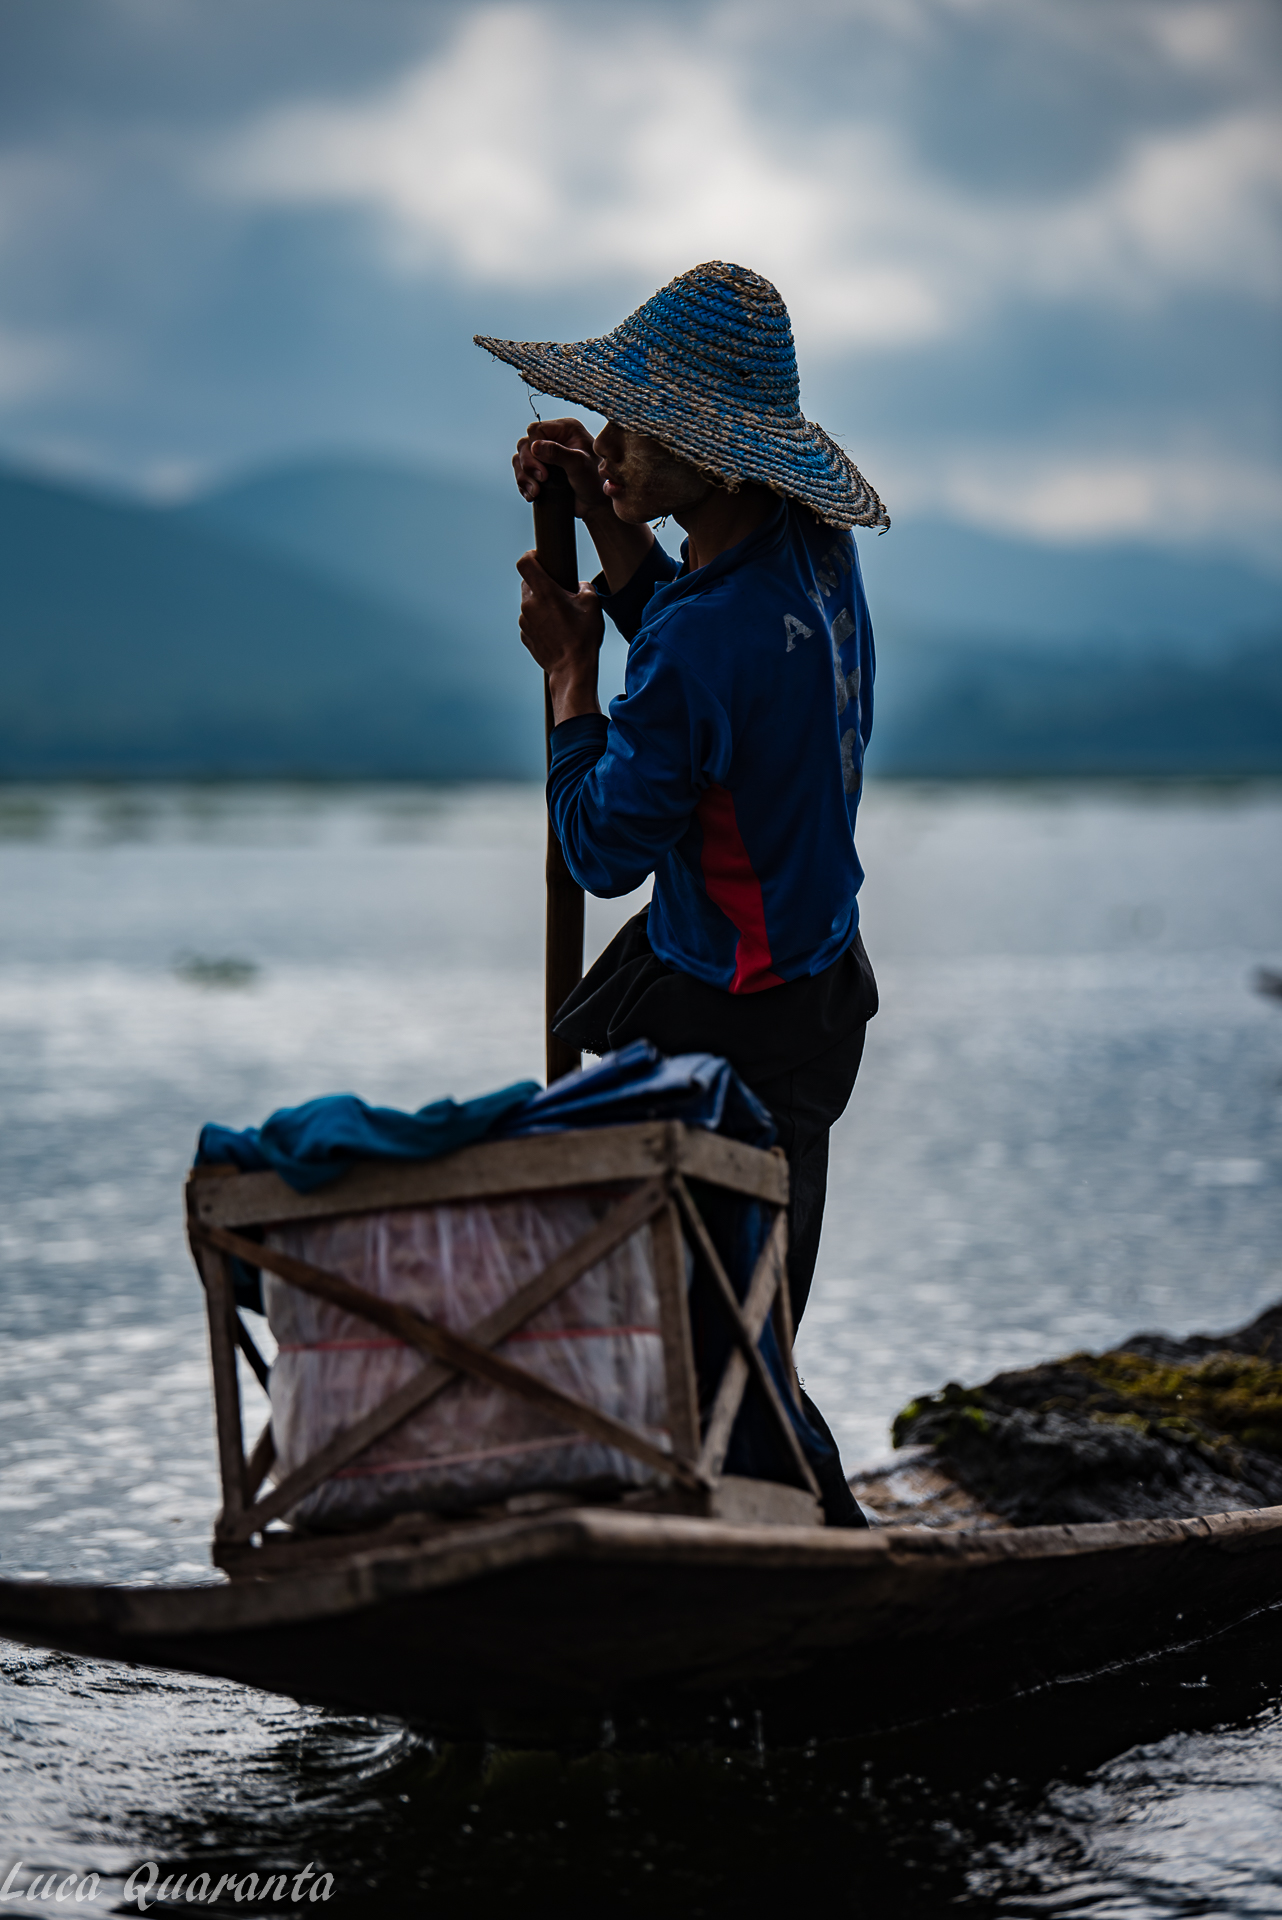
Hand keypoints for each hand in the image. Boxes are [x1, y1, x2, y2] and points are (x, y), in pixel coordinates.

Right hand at [513, 418, 607, 521]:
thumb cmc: (595, 482)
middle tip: (541, 481)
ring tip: (535, 492)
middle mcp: (554, 438)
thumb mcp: (579, 465)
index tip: (543, 471)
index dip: (534, 449)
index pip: (536, 430)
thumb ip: (559, 453)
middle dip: (528, 465)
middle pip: (524, 444)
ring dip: (523, 477)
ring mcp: (545, 455)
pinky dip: (523, 484)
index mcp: (566, 429)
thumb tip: (535, 447)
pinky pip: (522, 472)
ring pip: (520, 459)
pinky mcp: (540, 470)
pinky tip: (531, 495)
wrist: (596, 505)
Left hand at [517, 550, 603, 723]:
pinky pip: (530, 621)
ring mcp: (524, 621)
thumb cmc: (582, 637)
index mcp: (544, 592)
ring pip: (529, 603)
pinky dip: (540, 621)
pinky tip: (556, 630)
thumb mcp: (592, 604)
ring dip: (541, 604)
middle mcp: (529, 605)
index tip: (539, 558)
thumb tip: (579, 586)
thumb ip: (584, 587)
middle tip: (559, 592)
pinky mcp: (525, 636)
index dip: (531, 556)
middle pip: (528, 583)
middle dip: (541, 584)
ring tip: (560, 615)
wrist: (572, 669)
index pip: (524, 562)